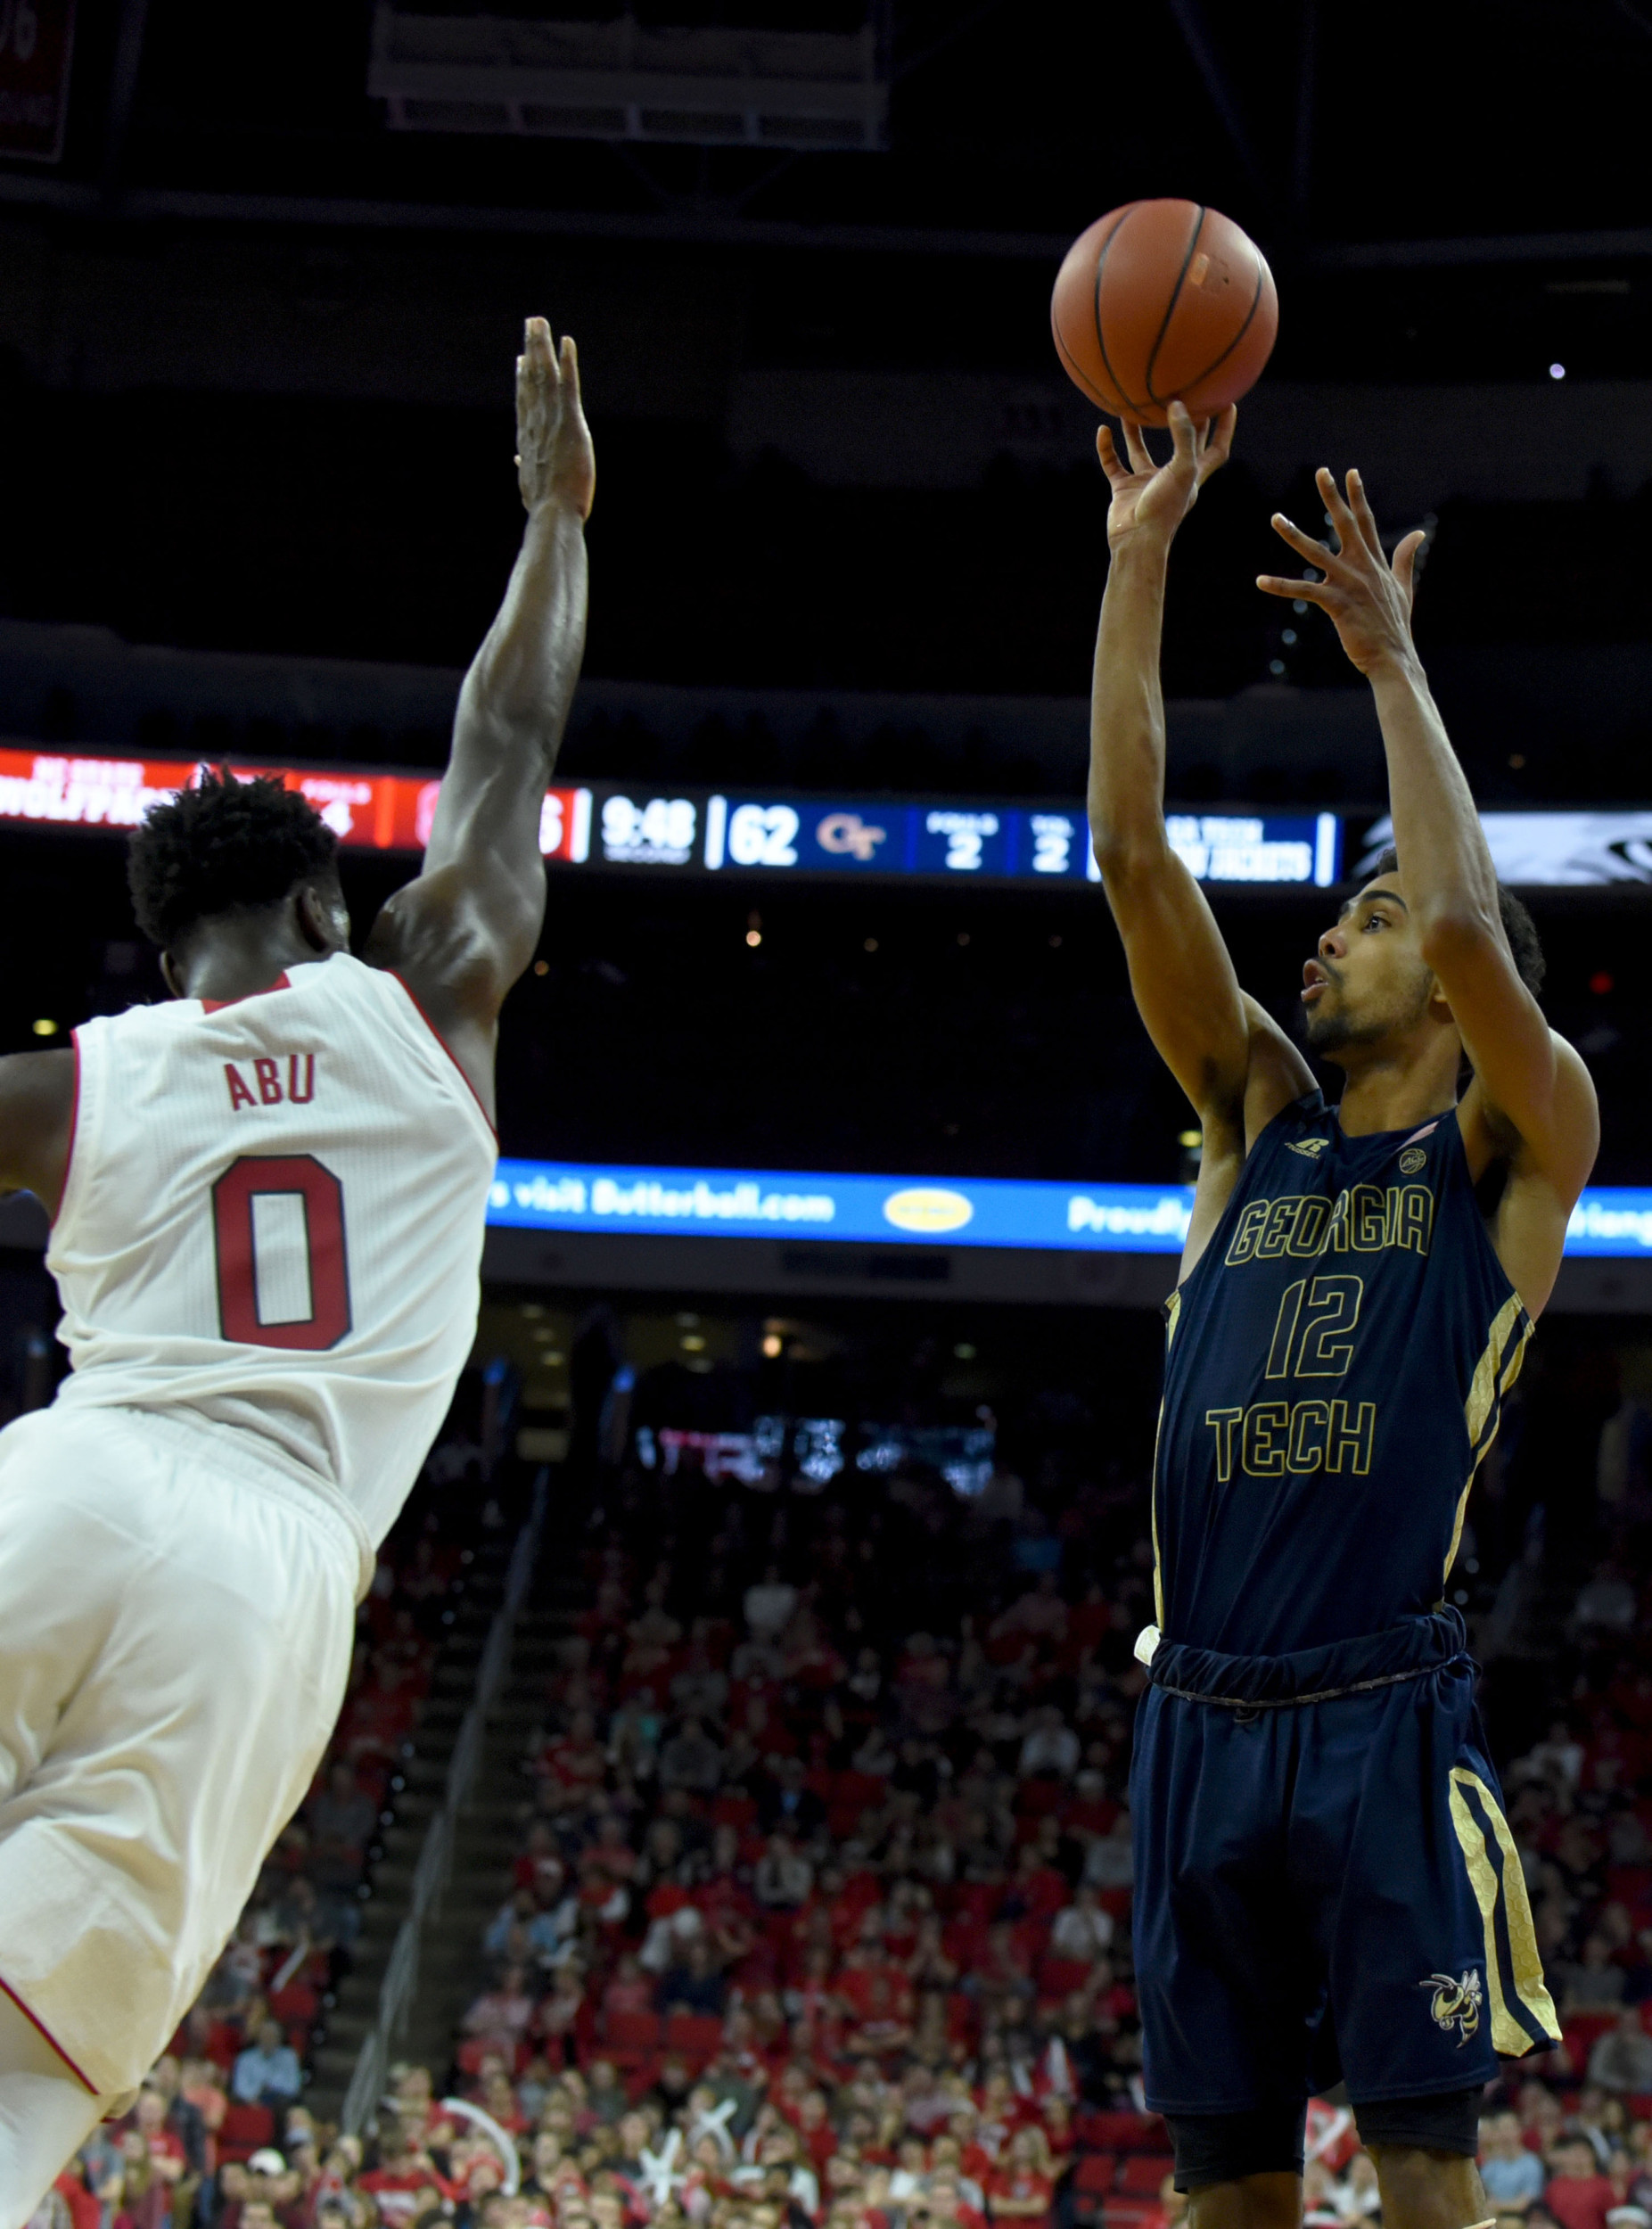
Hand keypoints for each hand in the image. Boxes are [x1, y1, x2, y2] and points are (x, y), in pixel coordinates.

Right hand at [515, 316, 594, 518]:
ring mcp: (551, 421)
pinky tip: (566, 342)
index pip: (524, 402)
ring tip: (540, 323)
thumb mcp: (529, 487)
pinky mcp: (569, 422)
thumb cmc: (544, 508)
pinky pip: (567, 385)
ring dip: (542, 347)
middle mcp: (535, 424)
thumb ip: (525, 469)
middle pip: (531, 380)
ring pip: (545, 376)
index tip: (522, 360)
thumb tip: (517, 459)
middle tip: (530, 326)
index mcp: (528, 439)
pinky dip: (566, 362)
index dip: (523, 379)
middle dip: (531, 350)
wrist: (553, 513)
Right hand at [1096, 401, 1234, 549]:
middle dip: (1183, 424)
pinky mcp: (1124, 490)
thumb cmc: (1165, 508)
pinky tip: (1103, 431)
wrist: (1136, 540)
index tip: (1228, 402)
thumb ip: (1183, 436)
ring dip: (1135, 432)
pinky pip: (1113, 464)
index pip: (1216, 450)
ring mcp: (1146, 484)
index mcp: (1193, 476)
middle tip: (1182, 396)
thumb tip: (1176, 404)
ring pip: (1139, 451)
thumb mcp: (1182, 468)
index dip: (1225, 428)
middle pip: (1180, 446)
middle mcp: (1171, 477)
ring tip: (1131, 407)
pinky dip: (1107, 449)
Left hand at [1258, 467, 1425, 674]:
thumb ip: (1405, 558)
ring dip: (1293, 534)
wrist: (1394, 657)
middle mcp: (1362, 567)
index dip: (1358, 497)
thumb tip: (1418, 534)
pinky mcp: (1337, 603)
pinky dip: (1280, 586)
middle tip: (1321, 471)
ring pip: (1316, 553)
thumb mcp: (1404, 586)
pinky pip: (1304, 591)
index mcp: (1376, 562)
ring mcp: (1349, 584)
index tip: (1350, 472)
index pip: (1366, 521)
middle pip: (1345, 524)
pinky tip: (1260, 580)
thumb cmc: (1396, 625)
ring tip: (1275, 518)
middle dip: (1332, 497)